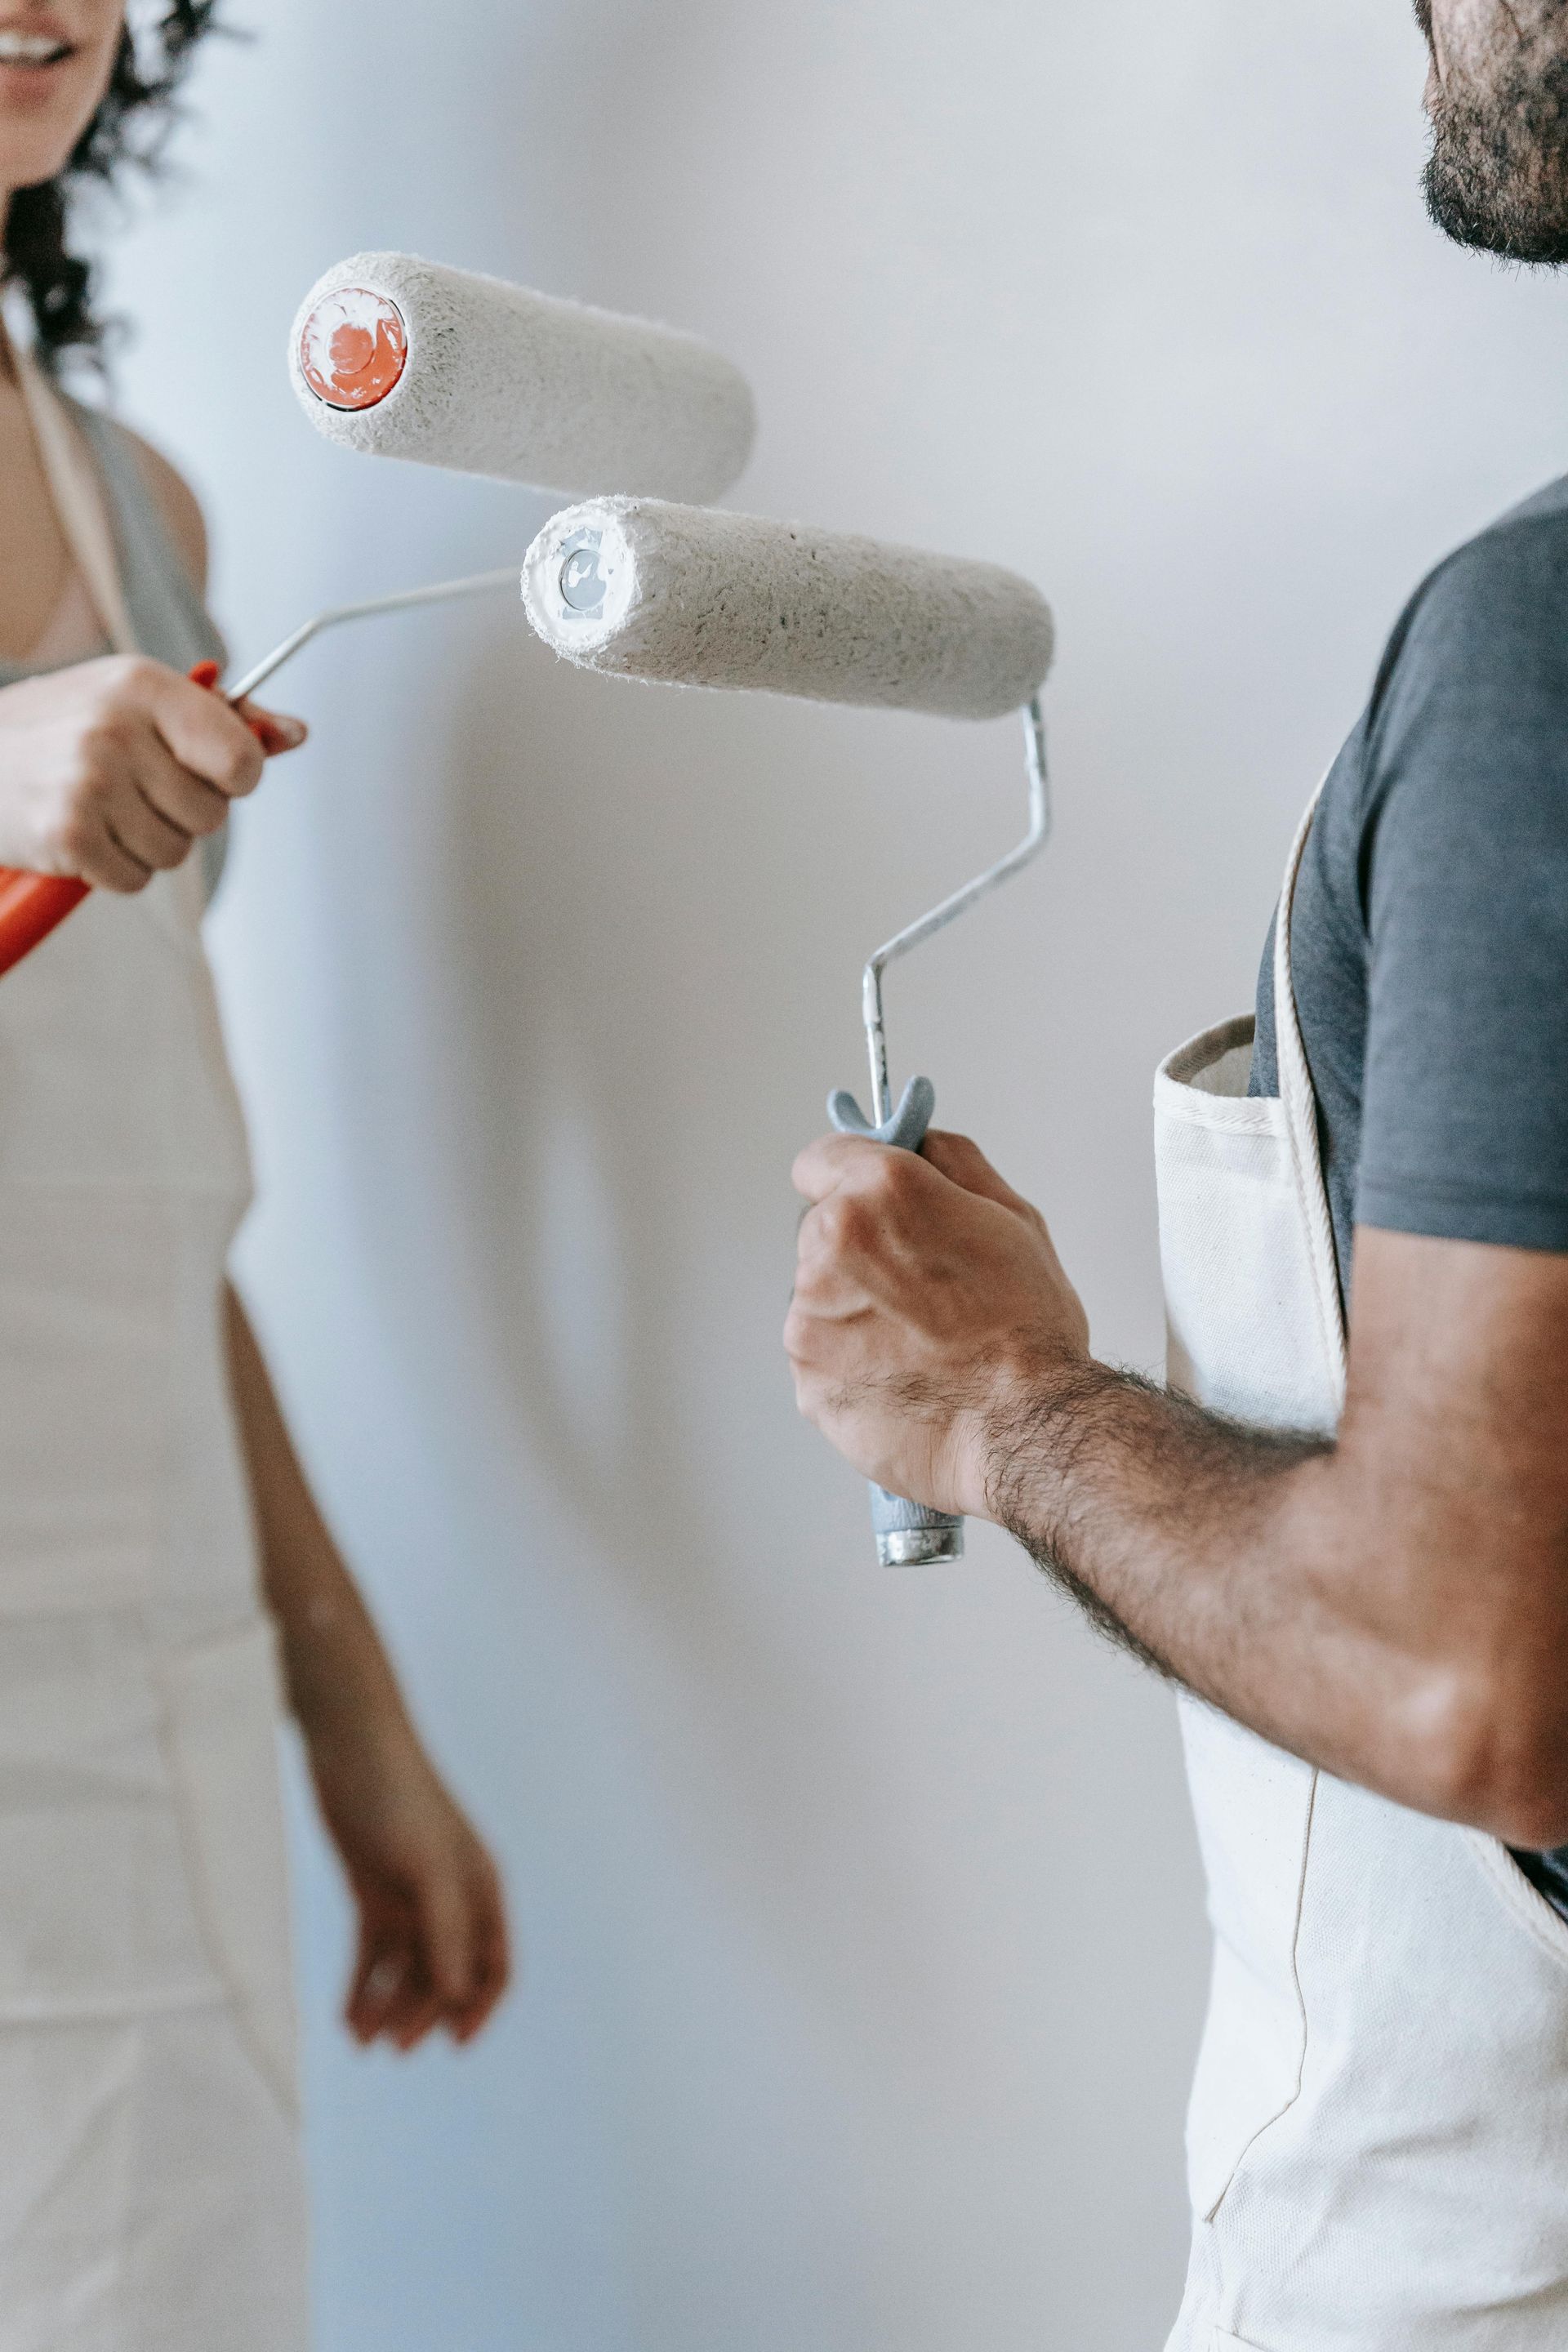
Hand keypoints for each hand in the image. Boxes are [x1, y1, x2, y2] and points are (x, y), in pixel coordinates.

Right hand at [0, 654, 305, 891]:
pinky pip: (134, 880)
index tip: (203, 771)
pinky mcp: (66, 834)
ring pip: (175, 852)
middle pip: (212, 815)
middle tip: (130, 788)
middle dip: (180, 813)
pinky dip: (113, 869)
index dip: (232, 778)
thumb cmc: (62, 729)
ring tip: (101, 809)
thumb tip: (297, 733)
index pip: (243, 760)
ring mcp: (88, 781)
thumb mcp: (135, 701)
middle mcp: (116, 729)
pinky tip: (82, 833)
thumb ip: (221, 720)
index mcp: (143, 685)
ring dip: (146, 842)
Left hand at [304, 1710, 510, 2051]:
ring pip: (405, 1972)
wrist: (348, 1744)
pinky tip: (346, 2019)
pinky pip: (372, 1956)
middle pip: (446, 1976)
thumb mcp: (427, 1865)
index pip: (494, 1965)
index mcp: (480, 1888)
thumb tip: (456, 1994)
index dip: (480, 2007)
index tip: (453, 2044)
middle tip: (394, 2047)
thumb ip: (445, 1929)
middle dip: (424, 2014)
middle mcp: (451, 1899)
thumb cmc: (398, 1795)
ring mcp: (410, 1898)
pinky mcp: (373, 1893)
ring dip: (387, 2008)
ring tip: (360, 2040)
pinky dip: (362, 1988)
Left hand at [786, 1129, 1090, 1519]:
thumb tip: (918, 1140)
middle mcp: (831, 1244)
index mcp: (881, 1192)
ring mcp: (809, 1314)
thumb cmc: (1029, 1330)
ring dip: (856, 1309)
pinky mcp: (805, 1374)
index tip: (873, 1204)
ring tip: (920, 1342)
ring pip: (820, 1295)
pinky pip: (820, 1352)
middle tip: (923, 1290)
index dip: (851, 1179)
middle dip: (862, 1250)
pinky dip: (849, 1360)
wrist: (1026, 1430)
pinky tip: (902, 1374)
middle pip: (823, 1230)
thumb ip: (952, 1162)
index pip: (821, 1159)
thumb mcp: (1014, 1217)